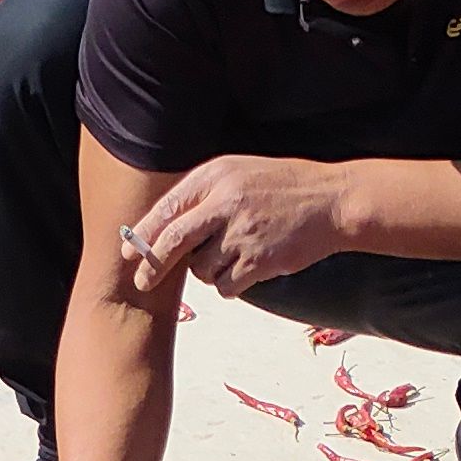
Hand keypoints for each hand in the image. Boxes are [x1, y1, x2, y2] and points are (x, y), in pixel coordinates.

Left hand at [118, 155, 346, 301]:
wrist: (332, 202)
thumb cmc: (283, 187)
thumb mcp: (240, 174)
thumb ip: (204, 195)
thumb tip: (163, 229)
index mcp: (217, 176)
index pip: (168, 208)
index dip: (143, 234)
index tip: (128, 253)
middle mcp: (226, 202)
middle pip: (173, 242)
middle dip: (152, 266)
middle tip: (142, 282)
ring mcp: (242, 233)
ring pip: (201, 269)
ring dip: (208, 271)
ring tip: (232, 256)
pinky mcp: (259, 260)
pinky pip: (225, 286)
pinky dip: (229, 284)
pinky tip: (247, 269)